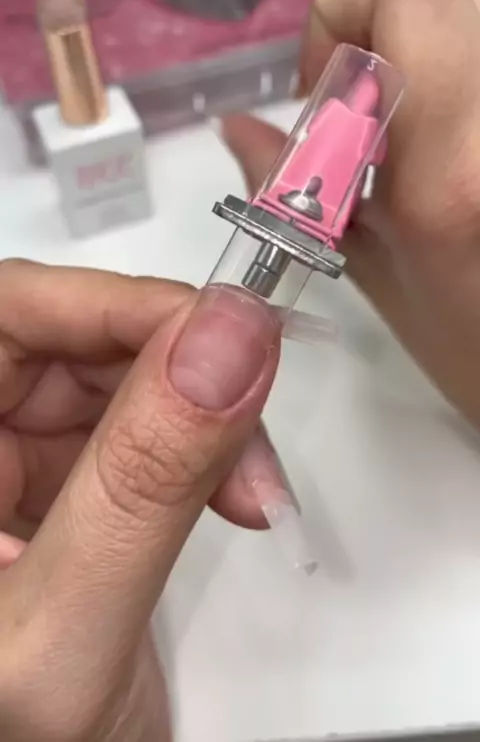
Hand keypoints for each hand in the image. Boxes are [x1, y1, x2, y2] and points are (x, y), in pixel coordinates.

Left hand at [0, 259, 281, 739]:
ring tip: (251, 487)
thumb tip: (227, 339)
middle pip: (75, 339)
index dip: (115, 305)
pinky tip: (232, 494)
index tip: (223, 334)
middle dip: (181, 374)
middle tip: (248, 428)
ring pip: (124, 378)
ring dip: (205, 418)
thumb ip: (144, 480)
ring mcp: (16, 465)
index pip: (9, 312)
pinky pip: (145, 429)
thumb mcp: (69, 624)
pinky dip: (204, 452)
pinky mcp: (72, 488)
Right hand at [217, 0, 479, 428]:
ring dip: (417, 29)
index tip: (320, 95)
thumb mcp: (380, 279)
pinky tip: (437, 123)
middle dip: (373, 7)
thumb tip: (238, 126)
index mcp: (455, 168)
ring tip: (401, 112)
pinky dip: (451, 55)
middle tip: (356, 93)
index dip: (339, 14)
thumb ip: (300, 192)